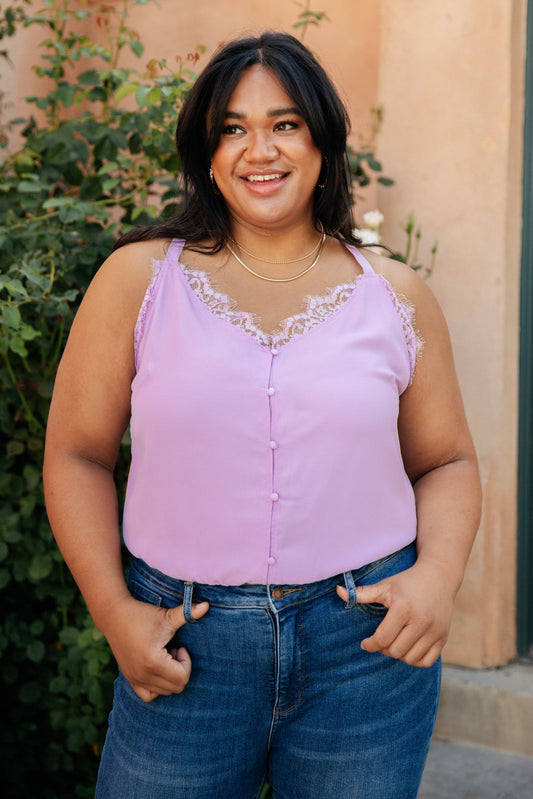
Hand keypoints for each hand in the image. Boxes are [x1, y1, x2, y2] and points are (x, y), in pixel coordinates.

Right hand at [103, 594, 208, 701]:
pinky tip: (156, 668)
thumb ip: (187, 613)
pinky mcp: (130, 679)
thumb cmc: (142, 615)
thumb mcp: (166, 616)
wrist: (114, 615)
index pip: (182, 678)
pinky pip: (148, 696)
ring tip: (164, 656)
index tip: (179, 646)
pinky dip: (157, 686)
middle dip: (180, 669)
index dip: (186, 662)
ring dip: (169, 676)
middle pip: (176, 687)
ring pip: (164, 692)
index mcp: (153, 662)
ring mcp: (135, 679)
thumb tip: (208, 605)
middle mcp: (143, 675)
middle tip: (173, 650)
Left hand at [336, 561, 453, 667]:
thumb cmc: (407, 581)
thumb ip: (361, 593)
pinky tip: (408, 648)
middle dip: (383, 648)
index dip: (370, 644)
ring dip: (398, 654)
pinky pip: (427, 661)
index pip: (382, 638)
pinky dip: (415, 660)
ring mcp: (435, 631)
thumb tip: (338, 591)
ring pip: (410, 659)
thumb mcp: (385, 585)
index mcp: (403, 608)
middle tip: (380, 640)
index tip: (365, 643)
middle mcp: (421, 621)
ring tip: (393, 642)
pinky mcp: (444, 637)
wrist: (438, 576)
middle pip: (395, 651)